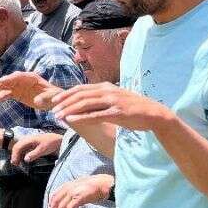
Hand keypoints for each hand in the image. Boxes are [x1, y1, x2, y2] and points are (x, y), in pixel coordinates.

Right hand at [0, 72, 55, 110]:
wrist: (54, 101)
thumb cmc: (55, 98)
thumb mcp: (52, 97)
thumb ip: (44, 98)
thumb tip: (37, 100)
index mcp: (31, 77)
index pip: (18, 76)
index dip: (9, 79)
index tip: (1, 82)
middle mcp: (22, 80)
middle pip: (8, 80)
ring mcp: (18, 87)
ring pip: (4, 87)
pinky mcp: (17, 94)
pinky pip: (6, 95)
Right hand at [11, 133, 61, 165]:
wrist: (57, 140)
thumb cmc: (50, 143)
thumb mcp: (43, 149)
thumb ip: (34, 154)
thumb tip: (25, 159)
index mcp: (28, 140)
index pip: (17, 147)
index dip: (15, 155)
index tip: (15, 162)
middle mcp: (26, 140)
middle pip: (16, 147)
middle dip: (14, 156)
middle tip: (15, 164)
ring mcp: (28, 142)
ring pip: (19, 149)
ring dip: (17, 155)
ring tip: (17, 163)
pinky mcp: (30, 145)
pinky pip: (23, 150)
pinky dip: (21, 155)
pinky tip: (22, 160)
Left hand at [47, 174, 113, 207]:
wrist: (102, 184)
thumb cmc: (92, 186)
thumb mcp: (77, 186)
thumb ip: (71, 191)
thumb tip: (66, 200)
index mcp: (67, 185)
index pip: (54, 195)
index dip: (51, 203)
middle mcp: (68, 188)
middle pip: (56, 201)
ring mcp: (73, 193)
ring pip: (62, 206)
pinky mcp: (79, 198)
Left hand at [49, 83, 173, 132]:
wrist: (155, 114)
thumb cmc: (133, 108)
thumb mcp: (115, 99)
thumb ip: (101, 99)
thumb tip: (84, 104)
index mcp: (106, 87)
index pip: (81, 89)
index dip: (66, 94)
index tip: (54, 101)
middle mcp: (108, 91)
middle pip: (80, 95)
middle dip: (64, 102)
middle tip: (52, 110)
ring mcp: (113, 101)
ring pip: (85, 104)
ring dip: (69, 110)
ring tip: (58, 116)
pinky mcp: (118, 112)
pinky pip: (96, 115)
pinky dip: (81, 117)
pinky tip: (71, 121)